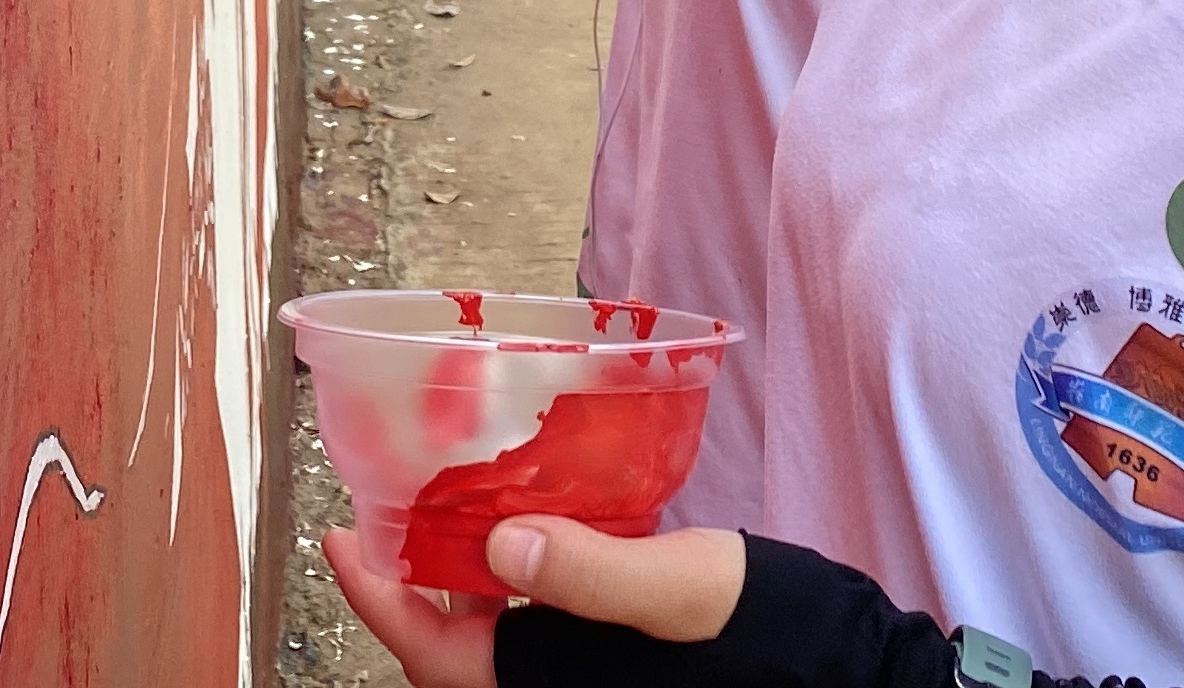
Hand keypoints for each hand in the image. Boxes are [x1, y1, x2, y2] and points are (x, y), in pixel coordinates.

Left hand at [324, 518, 746, 684]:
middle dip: (408, 592)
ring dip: (460, 589)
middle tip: (385, 518)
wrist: (842, 673)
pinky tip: (528, 539)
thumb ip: (592, 573)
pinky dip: (516, 591)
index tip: (341, 541)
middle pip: (452, 658)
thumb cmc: (766, 636)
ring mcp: (583, 683)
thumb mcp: (682, 593)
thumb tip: (498, 543)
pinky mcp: (611, 669)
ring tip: (445, 513)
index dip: (379, 602)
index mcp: (555, 686)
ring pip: (493, 649)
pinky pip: (537, 642)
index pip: (434, 657)